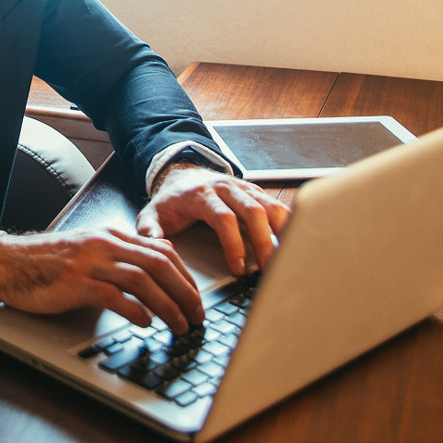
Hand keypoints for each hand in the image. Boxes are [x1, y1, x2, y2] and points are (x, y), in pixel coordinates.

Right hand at [0, 227, 204, 332]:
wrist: (8, 263)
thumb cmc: (48, 262)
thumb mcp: (91, 250)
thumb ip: (123, 253)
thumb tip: (158, 257)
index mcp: (111, 236)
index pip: (162, 251)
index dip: (186, 276)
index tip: (196, 298)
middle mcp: (105, 245)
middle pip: (160, 265)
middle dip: (185, 293)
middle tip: (197, 316)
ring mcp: (90, 263)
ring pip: (143, 280)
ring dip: (168, 306)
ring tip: (179, 326)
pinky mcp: (76, 283)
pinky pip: (114, 295)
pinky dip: (135, 310)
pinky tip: (145, 324)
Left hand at [137, 166, 290, 275]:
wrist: (181, 174)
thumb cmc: (170, 200)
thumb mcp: (151, 213)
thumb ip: (149, 230)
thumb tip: (157, 247)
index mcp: (201, 194)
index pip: (223, 217)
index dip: (233, 243)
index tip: (239, 268)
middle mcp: (225, 187)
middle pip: (252, 210)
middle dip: (263, 241)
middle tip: (268, 269)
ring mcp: (242, 188)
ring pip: (269, 204)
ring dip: (281, 230)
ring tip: (289, 256)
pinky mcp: (254, 192)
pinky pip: (275, 204)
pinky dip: (287, 222)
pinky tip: (293, 240)